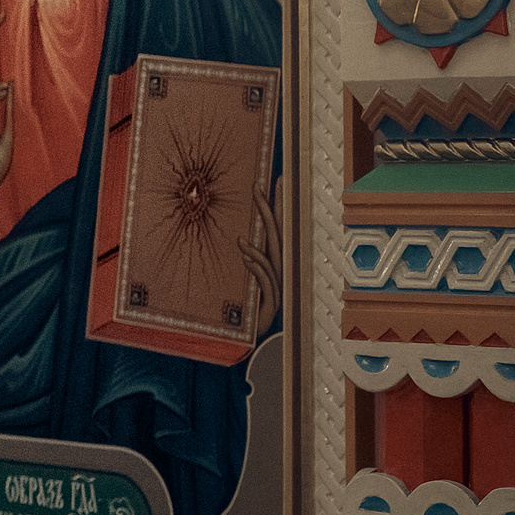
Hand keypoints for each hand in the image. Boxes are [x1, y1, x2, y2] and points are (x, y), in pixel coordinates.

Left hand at [237, 180, 281, 341]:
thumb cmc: (246, 304)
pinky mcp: (270, 301)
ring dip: (257, 247)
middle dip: (268, 211)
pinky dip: (256, 267)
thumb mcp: (242, 277)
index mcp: (271, 259)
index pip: (276, 225)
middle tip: (258, 188)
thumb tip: (237, 235)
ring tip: (241, 239)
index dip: (276, 203)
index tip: (275, 179)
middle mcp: (278, 268)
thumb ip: (244, 258)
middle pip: (275, 235)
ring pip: (270, 258)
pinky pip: (265, 280)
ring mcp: (277, 284)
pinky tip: (245, 257)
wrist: (249, 335)